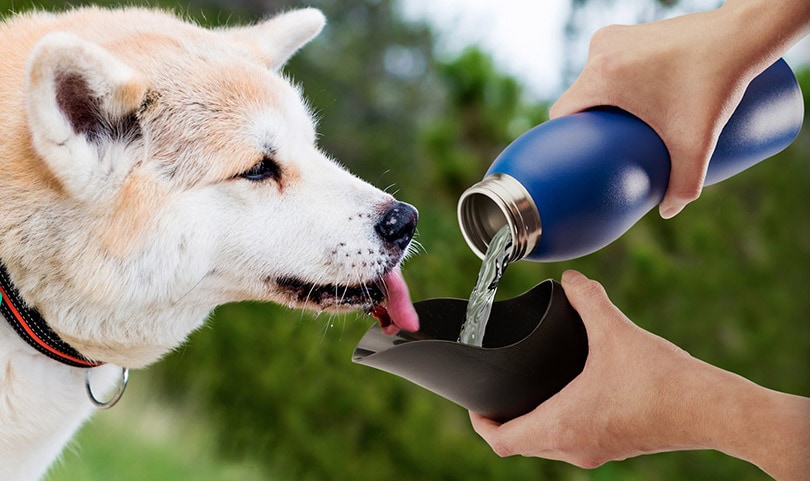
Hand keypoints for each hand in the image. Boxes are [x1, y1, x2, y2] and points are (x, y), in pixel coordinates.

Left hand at [469, 270, 809, 479]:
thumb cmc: (662, 380)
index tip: (476, 402)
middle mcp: (573, 447)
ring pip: (546, 445)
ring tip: (527, 390)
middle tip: (498, 389)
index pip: (501, 441)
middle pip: (521, 444)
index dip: (480, 422)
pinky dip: (558, 422)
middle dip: (504, 419)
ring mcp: (595, 452)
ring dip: (532, 421)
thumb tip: (571, 279)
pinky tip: (568, 394)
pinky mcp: (614, 447)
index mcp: (562, 425)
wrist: (712, 410)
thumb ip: (588, 299)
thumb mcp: (615, 331)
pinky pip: (572, 441)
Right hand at [550, 0, 809, 218]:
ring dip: (603, 101)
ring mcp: (615, 37)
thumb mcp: (696, 141)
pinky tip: (630, 97)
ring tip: (625, 125)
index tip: (581, 157)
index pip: (562, 113)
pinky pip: (609, 63)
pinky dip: (615, 80)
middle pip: (578, 97)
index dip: (566, 139)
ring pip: (594, 79)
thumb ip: (684, 185)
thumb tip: (669, 212)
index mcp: (602, 76)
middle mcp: (601, 51)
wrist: (741, 35)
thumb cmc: (716, 83)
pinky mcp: (630, 31)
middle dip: (591, 123)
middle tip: (612, 147)